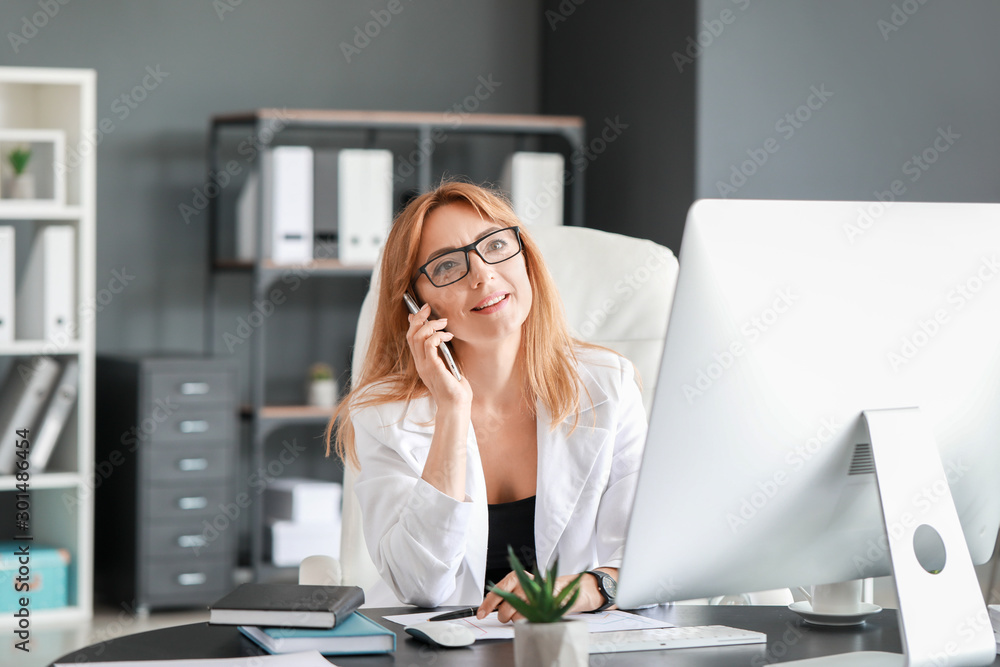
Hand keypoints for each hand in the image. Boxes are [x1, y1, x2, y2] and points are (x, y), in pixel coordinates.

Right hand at [406, 303, 471, 407]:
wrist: (456, 405)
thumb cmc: (455, 387)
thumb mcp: (448, 363)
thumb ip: (442, 350)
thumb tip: (442, 334)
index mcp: (422, 362)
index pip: (411, 337)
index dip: (413, 321)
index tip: (421, 310)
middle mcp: (420, 362)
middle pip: (411, 334)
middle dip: (419, 317)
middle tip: (428, 307)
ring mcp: (424, 365)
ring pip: (417, 336)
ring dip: (430, 325)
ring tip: (443, 322)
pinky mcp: (432, 366)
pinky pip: (429, 344)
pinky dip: (438, 335)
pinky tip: (448, 336)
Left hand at [477, 570, 599, 622]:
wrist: (567, 589)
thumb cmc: (539, 590)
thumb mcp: (521, 587)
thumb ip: (506, 594)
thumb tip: (488, 604)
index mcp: (516, 577)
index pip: (498, 590)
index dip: (487, 604)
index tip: (480, 614)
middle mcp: (525, 583)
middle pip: (505, 609)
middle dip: (507, 615)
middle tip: (515, 610)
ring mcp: (536, 595)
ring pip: (516, 618)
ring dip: (520, 619)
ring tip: (529, 610)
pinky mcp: (546, 606)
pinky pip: (529, 621)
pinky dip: (530, 621)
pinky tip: (536, 613)